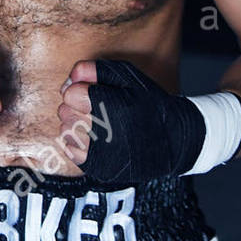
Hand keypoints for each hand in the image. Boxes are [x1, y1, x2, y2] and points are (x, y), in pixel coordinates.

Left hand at [58, 58, 206, 183]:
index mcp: (114, 106)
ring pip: (66, 131)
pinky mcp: (101, 169)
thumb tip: (68, 80)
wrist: (175, 140)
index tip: (92, 93)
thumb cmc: (149, 104)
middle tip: (94, 107)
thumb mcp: (128, 77)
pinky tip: (94, 137)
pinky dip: (77, 142)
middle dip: (75, 106)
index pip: (71, 94)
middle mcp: (107, 132)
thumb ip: (94, 70)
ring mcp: (103, 155)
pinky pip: (70, 151)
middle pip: (65, 112)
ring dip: (75, 124)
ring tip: (96, 122)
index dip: (80, 90)